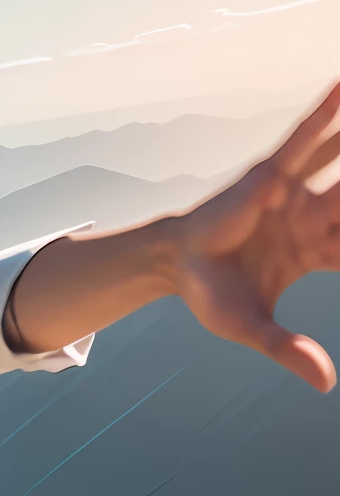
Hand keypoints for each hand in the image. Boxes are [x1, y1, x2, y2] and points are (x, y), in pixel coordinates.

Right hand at [172, 81, 339, 391]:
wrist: (171, 266)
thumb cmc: (212, 296)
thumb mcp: (251, 328)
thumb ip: (289, 349)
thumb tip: (326, 385)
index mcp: (317, 253)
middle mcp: (314, 217)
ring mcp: (296, 192)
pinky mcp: (272, 171)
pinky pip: (306, 136)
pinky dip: (327, 111)